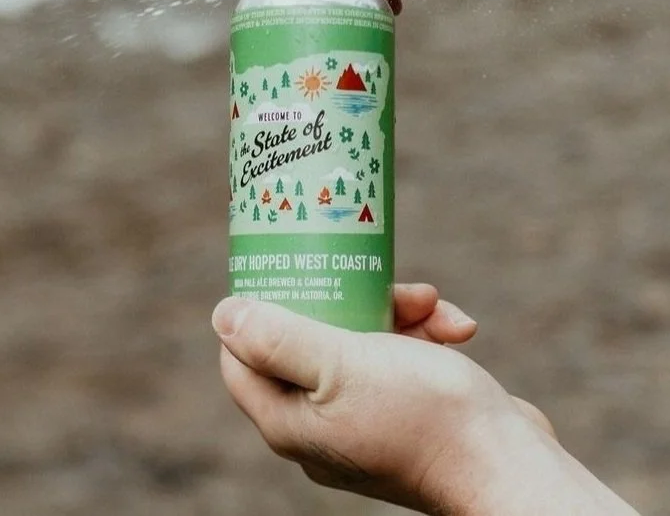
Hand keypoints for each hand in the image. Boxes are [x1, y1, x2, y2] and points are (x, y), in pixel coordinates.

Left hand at [213, 286, 553, 512]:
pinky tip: (457, 328)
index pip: (243, 358)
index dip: (256, 310)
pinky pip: (399, 357)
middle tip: (381, 280)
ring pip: (362, 340)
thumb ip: (279, 339)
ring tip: (433, 305)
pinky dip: (424, 335)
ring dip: (399, 313)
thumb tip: (224, 314)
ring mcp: (362, 418)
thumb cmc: (423, 414)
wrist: (508, 463)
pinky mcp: (402, 411)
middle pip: (309, 338)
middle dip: (349, 299)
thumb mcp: (341, 365)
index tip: (286, 269)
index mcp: (290, 419)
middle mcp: (319, 423)